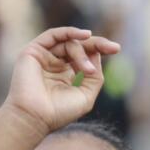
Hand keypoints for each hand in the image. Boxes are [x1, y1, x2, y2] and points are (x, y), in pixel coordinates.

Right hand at [1, 27, 120, 140]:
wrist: (36, 117)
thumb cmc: (59, 112)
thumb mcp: (86, 95)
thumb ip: (95, 76)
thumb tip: (97, 55)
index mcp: (65, 75)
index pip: (84, 56)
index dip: (100, 50)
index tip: (116, 49)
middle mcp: (54, 64)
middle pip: (79, 46)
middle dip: (98, 45)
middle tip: (114, 48)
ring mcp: (44, 57)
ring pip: (69, 43)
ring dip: (83, 53)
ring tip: (88, 70)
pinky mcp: (33, 51)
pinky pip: (54, 35)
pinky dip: (70, 32)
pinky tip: (85, 35)